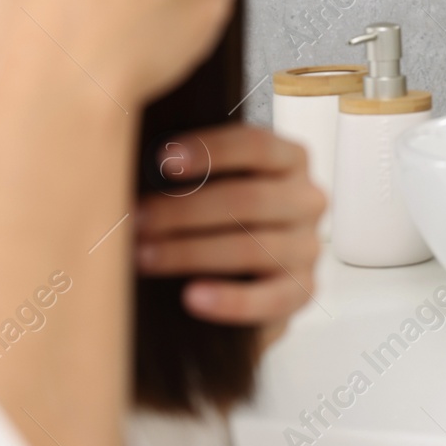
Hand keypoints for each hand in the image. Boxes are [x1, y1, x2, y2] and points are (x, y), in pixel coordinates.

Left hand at [136, 124, 324, 344]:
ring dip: (192, 252)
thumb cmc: (222, 217)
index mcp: (291, 162)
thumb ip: (192, 171)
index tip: (163, 160)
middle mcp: (307, 200)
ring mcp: (307, 246)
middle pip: (250, 199)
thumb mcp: (216, 182)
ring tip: (146, 258)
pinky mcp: (303, 290)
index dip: (211, 150)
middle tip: (137, 220)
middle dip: (185, 211)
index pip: (258, 146)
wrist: (244, 272)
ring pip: (254, 247)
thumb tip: (137, 168)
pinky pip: (271, 298)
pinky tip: (192, 296)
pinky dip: (230, 300)